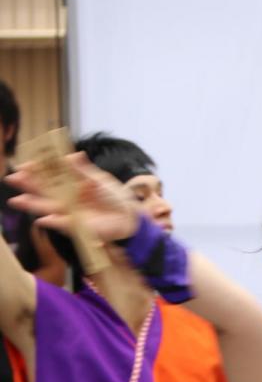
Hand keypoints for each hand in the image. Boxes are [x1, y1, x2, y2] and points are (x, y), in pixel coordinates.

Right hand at [6, 153, 138, 243]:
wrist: (130, 216)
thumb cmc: (115, 196)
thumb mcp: (99, 179)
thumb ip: (83, 170)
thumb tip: (70, 155)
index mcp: (71, 184)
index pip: (50, 176)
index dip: (36, 171)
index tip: (24, 165)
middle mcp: (67, 198)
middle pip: (43, 191)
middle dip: (27, 185)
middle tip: (11, 179)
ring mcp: (71, 212)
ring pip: (47, 207)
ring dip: (32, 204)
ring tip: (16, 201)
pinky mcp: (78, 226)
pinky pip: (62, 224)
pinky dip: (53, 222)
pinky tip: (42, 219)